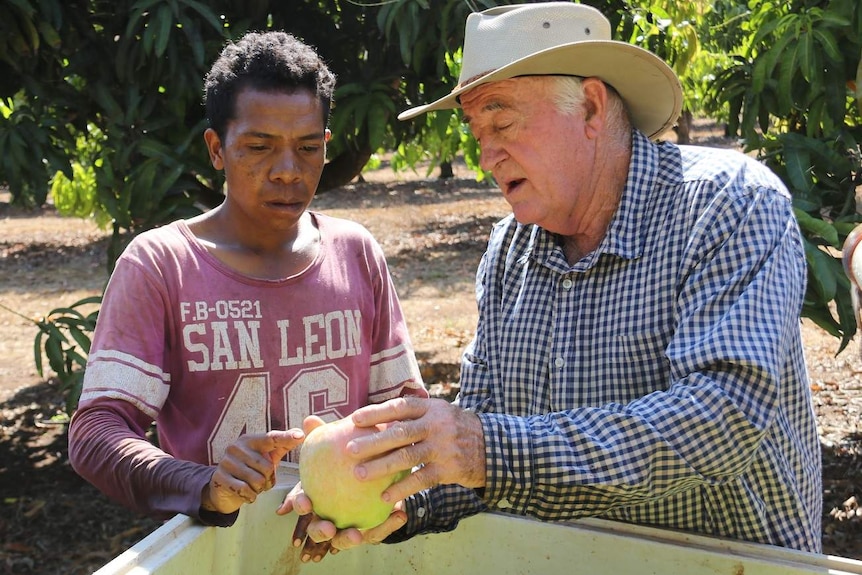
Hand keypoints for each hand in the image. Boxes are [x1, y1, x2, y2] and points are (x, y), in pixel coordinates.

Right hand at [201, 429, 303, 514]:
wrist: (224, 488)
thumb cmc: (251, 469)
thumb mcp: (266, 456)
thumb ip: (282, 445)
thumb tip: (300, 434)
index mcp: (250, 440)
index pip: (271, 438)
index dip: (286, 437)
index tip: (300, 436)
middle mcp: (236, 447)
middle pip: (267, 467)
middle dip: (269, 479)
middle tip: (262, 480)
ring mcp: (226, 462)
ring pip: (257, 481)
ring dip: (259, 489)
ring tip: (254, 486)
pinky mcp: (220, 478)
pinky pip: (245, 490)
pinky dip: (250, 496)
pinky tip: (247, 494)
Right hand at [275, 415, 406, 562]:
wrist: (377, 472)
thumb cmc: (349, 459)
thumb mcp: (338, 446)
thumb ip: (324, 435)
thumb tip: (310, 419)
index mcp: (317, 497)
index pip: (303, 503)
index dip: (300, 505)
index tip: (305, 502)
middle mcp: (329, 516)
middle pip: (318, 530)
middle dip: (320, 533)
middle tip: (329, 527)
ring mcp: (349, 527)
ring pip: (345, 539)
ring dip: (348, 539)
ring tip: (357, 534)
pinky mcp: (371, 531)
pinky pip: (378, 531)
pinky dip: (388, 525)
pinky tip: (400, 514)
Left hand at [349, 397, 485, 504]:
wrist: (491, 446)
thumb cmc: (453, 428)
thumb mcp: (438, 413)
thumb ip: (413, 415)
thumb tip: (374, 419)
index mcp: (431, 408)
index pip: (400, 407)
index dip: (377, 412)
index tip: (354, 418)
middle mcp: (436, 425)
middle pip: (400, 433)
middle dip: (373, 442)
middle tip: (349, 449)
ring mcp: (443, 448)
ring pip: (407, 457)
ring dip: (381, 467)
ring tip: (358, 474)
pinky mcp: (448, 469)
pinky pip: (421, 480)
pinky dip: (402, 489)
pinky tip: (385, 497)